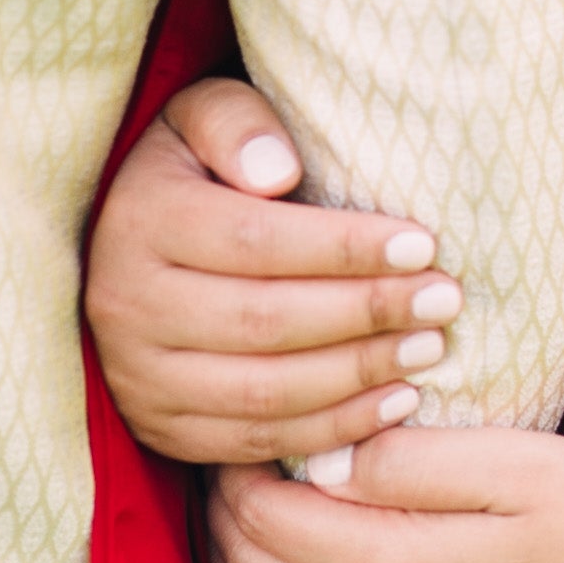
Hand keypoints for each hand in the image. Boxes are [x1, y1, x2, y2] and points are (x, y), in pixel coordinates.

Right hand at [83, 75, 466, 464]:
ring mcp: (140, 379)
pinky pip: (256, 443)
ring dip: (359, 375)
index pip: (255, 241)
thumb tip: (277, 171)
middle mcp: (128, 307)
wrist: (121, 247)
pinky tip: (394, 401)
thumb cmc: (190, 171)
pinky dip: (333, 430)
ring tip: (428, 348)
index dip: (343, 248)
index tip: (421, 244)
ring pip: (265, 392)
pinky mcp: (162, 429)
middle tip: (442, 300)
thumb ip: (235, 124)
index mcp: (141, 222)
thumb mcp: (199, 119)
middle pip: (265, 322)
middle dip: (367, 313)